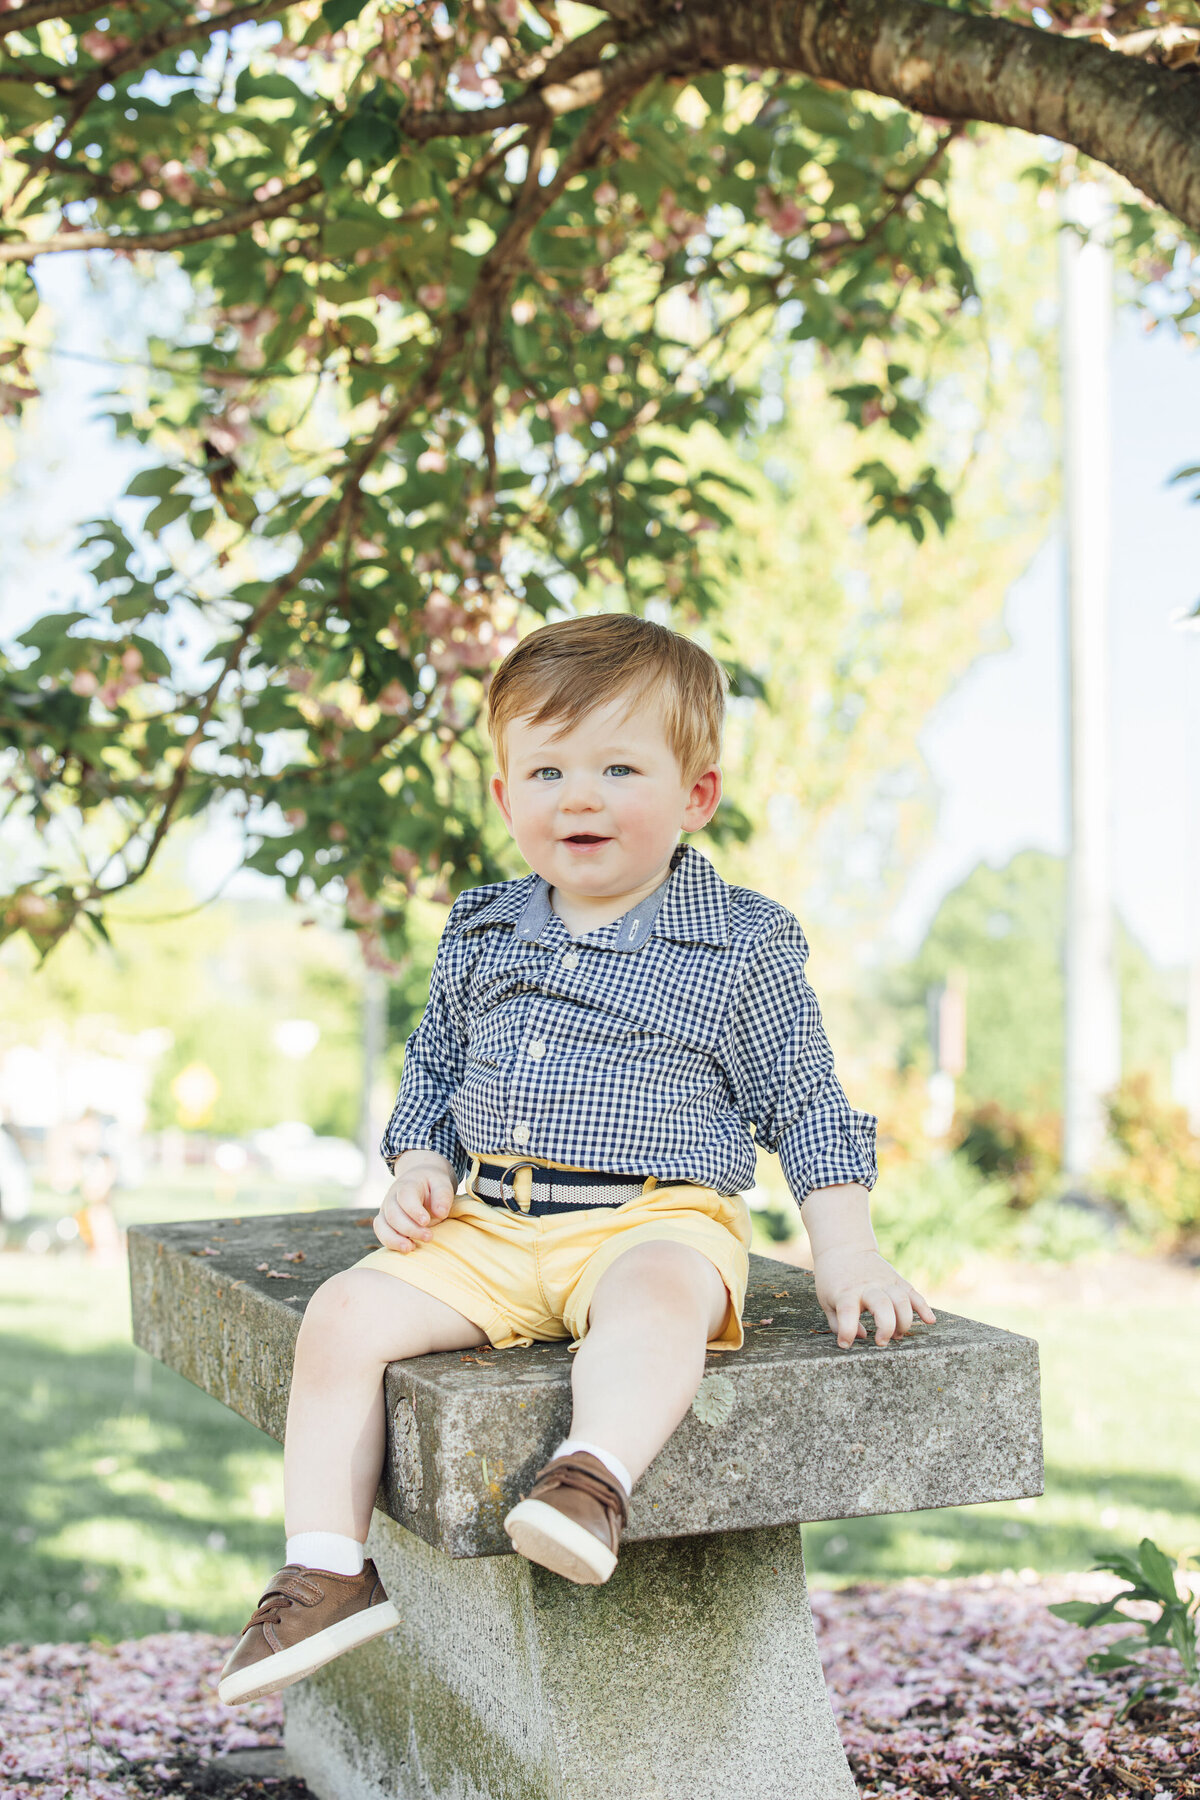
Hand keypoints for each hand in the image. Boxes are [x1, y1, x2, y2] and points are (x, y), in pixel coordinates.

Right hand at [374, 1150, 457, 1252]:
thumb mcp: (441, 1184)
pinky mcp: (384, 1222)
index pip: (405, 1196)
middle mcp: (392, 1197)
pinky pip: (382, 1233)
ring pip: (382, 1225)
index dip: (414, 1210)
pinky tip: (407, 1248)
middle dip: (410, 1229)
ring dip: (395, 1239)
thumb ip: (443, 1196)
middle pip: (393, 1214)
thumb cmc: (432, 1186)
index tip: (426, 1221)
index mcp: (407, 1185)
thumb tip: (441, 1213)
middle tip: (429, 1237)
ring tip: (411, 1248)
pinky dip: (391, 1243)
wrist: (419, 1182)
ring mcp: (386, 1210)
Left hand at [812, 1244, 935, 1348]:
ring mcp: (884, 1282)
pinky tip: (930, 1321)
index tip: (846, 1343)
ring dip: (904, 1322)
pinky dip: (924, 1308)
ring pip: (902, 1300)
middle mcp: (868, 1286)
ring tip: (897, 1336)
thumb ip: (838, 1324)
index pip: (848, 1312)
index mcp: (846, 1292)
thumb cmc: (833, 1281)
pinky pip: (914, 1294)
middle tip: (882, 1342)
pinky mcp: (896, 1280)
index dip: (847, 1331)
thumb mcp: (827, 1301)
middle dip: (886, 1327)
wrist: (843, 1248)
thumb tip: (861, 1338)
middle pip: (882, 1305)